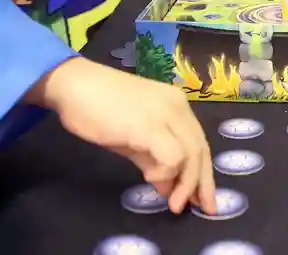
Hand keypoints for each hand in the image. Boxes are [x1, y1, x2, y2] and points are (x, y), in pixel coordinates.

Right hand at [24, 57, 215, 215]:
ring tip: (172, 201)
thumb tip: (168, 187)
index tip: (202, 198)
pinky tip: (150, 178)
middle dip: (202, 183)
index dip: (204, 172)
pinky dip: (167, 172)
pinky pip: (173, 155)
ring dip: (185, 183)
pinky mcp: (149, 125)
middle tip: (200, 208)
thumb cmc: (100, 108)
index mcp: (177, 105)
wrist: (77, 85)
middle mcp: (177, 106)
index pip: (199, 142)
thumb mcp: (133, 137)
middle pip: (201, 149)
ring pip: (192, 153)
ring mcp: (165, 113)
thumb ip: (152, 159)